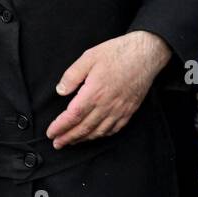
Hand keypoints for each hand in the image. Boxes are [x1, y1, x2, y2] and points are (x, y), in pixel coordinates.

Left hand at [46, 30, 171, 148]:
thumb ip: (72, 75)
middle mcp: (107, 105)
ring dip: (83, 139)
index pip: (73, 116)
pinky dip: (102, 135)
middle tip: (57, 144)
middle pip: (84, 128)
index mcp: (94, 92)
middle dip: (68, 138)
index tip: (51, 133)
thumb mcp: (89, 57)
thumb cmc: (118, 53)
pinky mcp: (129, 110)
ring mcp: (120, 110)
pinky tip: (95, 135)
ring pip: (99, 132)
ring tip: (72, 142)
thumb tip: (60, 91)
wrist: (146, 54)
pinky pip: (114, 129)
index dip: (60, 127)